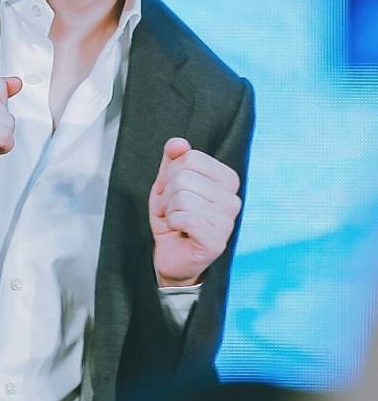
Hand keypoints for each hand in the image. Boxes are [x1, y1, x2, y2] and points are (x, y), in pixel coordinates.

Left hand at [148, 137, 241, 285]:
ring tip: (175, 222)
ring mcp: (228, 221)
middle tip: (171, 210)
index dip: (169, 174)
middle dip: (166, 194)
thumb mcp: (167, 184)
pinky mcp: (217, 240)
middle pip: (184, 176)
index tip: (170, 193)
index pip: (190, 157)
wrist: (171, 257)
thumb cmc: (173, 219)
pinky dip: (172, 223)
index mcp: (227, 179)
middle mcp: (233, 199)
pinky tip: (179, 231)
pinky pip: (185, 217)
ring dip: (168, 210)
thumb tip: (178, 143)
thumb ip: (172, 160)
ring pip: (182, 196)